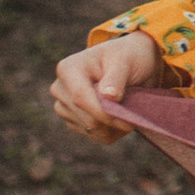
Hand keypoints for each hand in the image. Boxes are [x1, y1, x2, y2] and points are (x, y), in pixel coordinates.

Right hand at [49, 28, 163, 142]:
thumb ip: (117, 77)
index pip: (80, 98)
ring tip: (127, 110)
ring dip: (113, 127)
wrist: (130, 64)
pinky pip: (94, 136)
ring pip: (90, 130)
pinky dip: (111, 131)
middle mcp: (60, 89)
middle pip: (85, 118)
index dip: (104, 113)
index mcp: (68, 69)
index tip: (128, 122)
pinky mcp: (73, 120)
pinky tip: (120, 117)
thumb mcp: (126, 61)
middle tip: (134, 115)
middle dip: (112, 121)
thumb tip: (108, 95)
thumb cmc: (128, 57)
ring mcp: (64, 106)